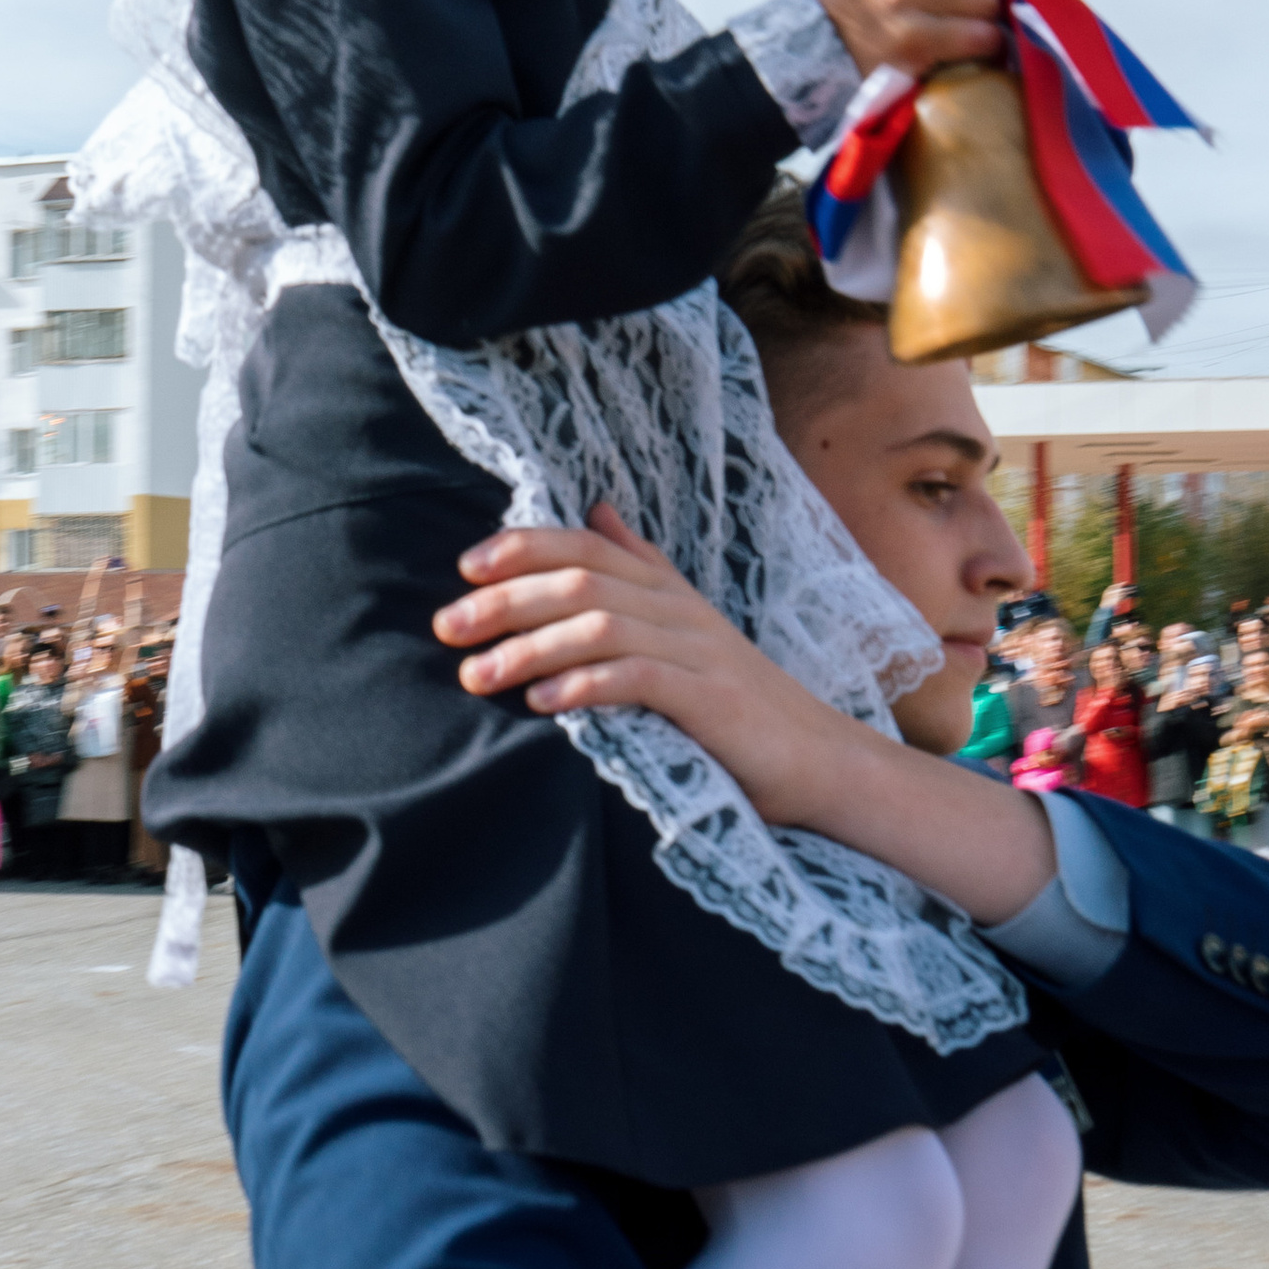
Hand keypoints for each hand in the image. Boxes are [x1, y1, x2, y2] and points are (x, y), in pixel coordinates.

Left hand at [438, 505, 850, 824]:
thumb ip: (639, 568)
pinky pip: (638, 680)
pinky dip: (583, 686)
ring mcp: (696, 653)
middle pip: (581, 580)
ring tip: (478, 675)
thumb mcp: (686, 624)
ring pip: (600, 626)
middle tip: (448, 628)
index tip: (465, 568)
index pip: (585, 546)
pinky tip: (541, 703)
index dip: (523, 547)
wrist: (820, 758)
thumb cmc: (739, 700)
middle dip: (505, 600)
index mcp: (667, 590)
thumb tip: (596, 510)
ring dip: (529, 648)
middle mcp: (679, 610)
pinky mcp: (709, 700)